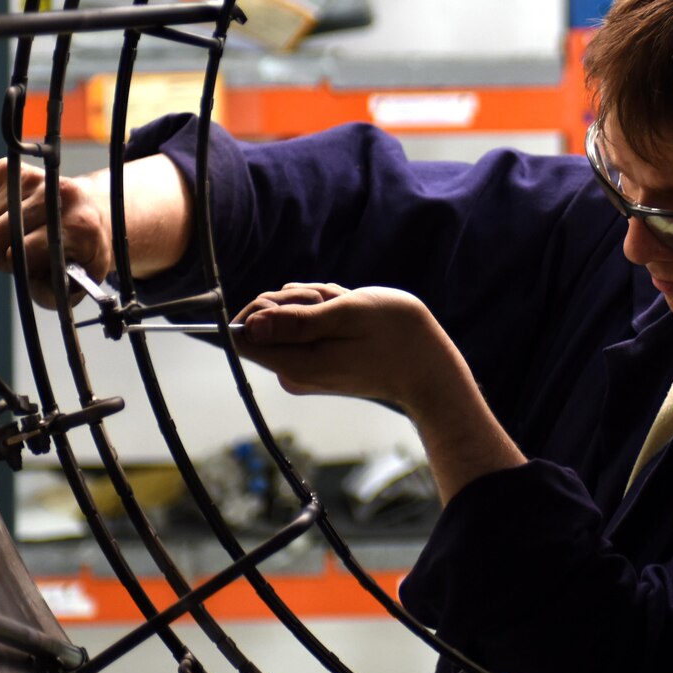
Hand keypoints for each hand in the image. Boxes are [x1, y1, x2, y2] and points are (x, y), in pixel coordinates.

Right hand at [0, 159, 112, 308]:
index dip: (18, 266)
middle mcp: (57, 193)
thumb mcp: (79, 281)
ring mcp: (32, 177)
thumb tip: (30, 283)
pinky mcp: (7, 170)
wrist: (88, 214)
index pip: (23, 250)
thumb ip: (55, 293)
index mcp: (79, 223)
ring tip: (11, 239)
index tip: (29, 267)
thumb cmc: (79, 251)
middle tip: (16, 256)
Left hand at [234, 284, 523, 499]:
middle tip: (334, 304)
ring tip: (350, 310)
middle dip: (296, 301)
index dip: (260, 308)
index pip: (242, 336)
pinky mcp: (318, 362)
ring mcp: (305, 369)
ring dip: (316, 304)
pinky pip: (307, 327)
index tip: (296, 300)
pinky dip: (326, 313)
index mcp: (295, 364)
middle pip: (265, 322)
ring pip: (289, 319)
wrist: (430, 368)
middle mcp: (293, 372)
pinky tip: (352, 316)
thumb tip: (249, 324)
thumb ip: (297, 320)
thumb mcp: (347, 315)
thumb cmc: (395, 336)